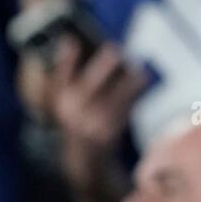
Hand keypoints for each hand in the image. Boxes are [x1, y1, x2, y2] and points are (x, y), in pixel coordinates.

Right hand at [46, 38, 147, 180]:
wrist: (83, 161)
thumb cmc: (77, 121)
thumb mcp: (66, 104)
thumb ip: (69, 80)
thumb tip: (78, 46)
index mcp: (58, 105)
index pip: (58, 79)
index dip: (64, 61)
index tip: (71, 40)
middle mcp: (72, 115)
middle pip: (87, 87)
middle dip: (101, 67)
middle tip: (114, 48)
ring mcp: (91, 125)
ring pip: (113, 98)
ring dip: (127, 81)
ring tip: (137, 65)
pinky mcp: (109, 132)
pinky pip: (125, 108)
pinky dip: (135, 93)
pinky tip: (142, 78)